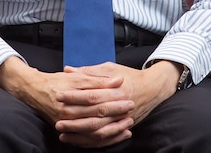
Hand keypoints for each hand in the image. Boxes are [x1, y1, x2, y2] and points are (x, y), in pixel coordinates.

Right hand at [0, 57, 135, 147]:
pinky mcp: (68, 131)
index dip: (113, 99)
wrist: (35, 91)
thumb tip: (117, 80)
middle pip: (96, 116)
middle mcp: (69, 111)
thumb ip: (97, 78)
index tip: (128, 98)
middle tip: (131, 111)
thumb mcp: (77, 77)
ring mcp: (67, 123)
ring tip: (127, 126)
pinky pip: (87, 140)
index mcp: (71, 95)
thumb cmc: (58, 81)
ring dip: (112, 130)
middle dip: (116, 114)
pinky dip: (103, 140)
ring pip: (93, 132)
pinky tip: (115, 136)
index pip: (96, 98)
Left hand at [55, 60, 180, 146]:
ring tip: (63, 134)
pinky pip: (106, 138)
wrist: (152, 87)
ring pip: (99, 131)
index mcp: (114, 89)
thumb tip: (68, 70)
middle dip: (74, 120)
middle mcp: (119, 105)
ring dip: (80, 134)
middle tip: (57, 121)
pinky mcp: (123, 127)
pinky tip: (77, 140)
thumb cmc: (129, 76)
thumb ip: (88, 71)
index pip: (91, 95)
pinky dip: (91, 141)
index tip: (59, 96)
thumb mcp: (109, 68)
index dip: (74, 96)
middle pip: (94, 115)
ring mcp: (122, 118)